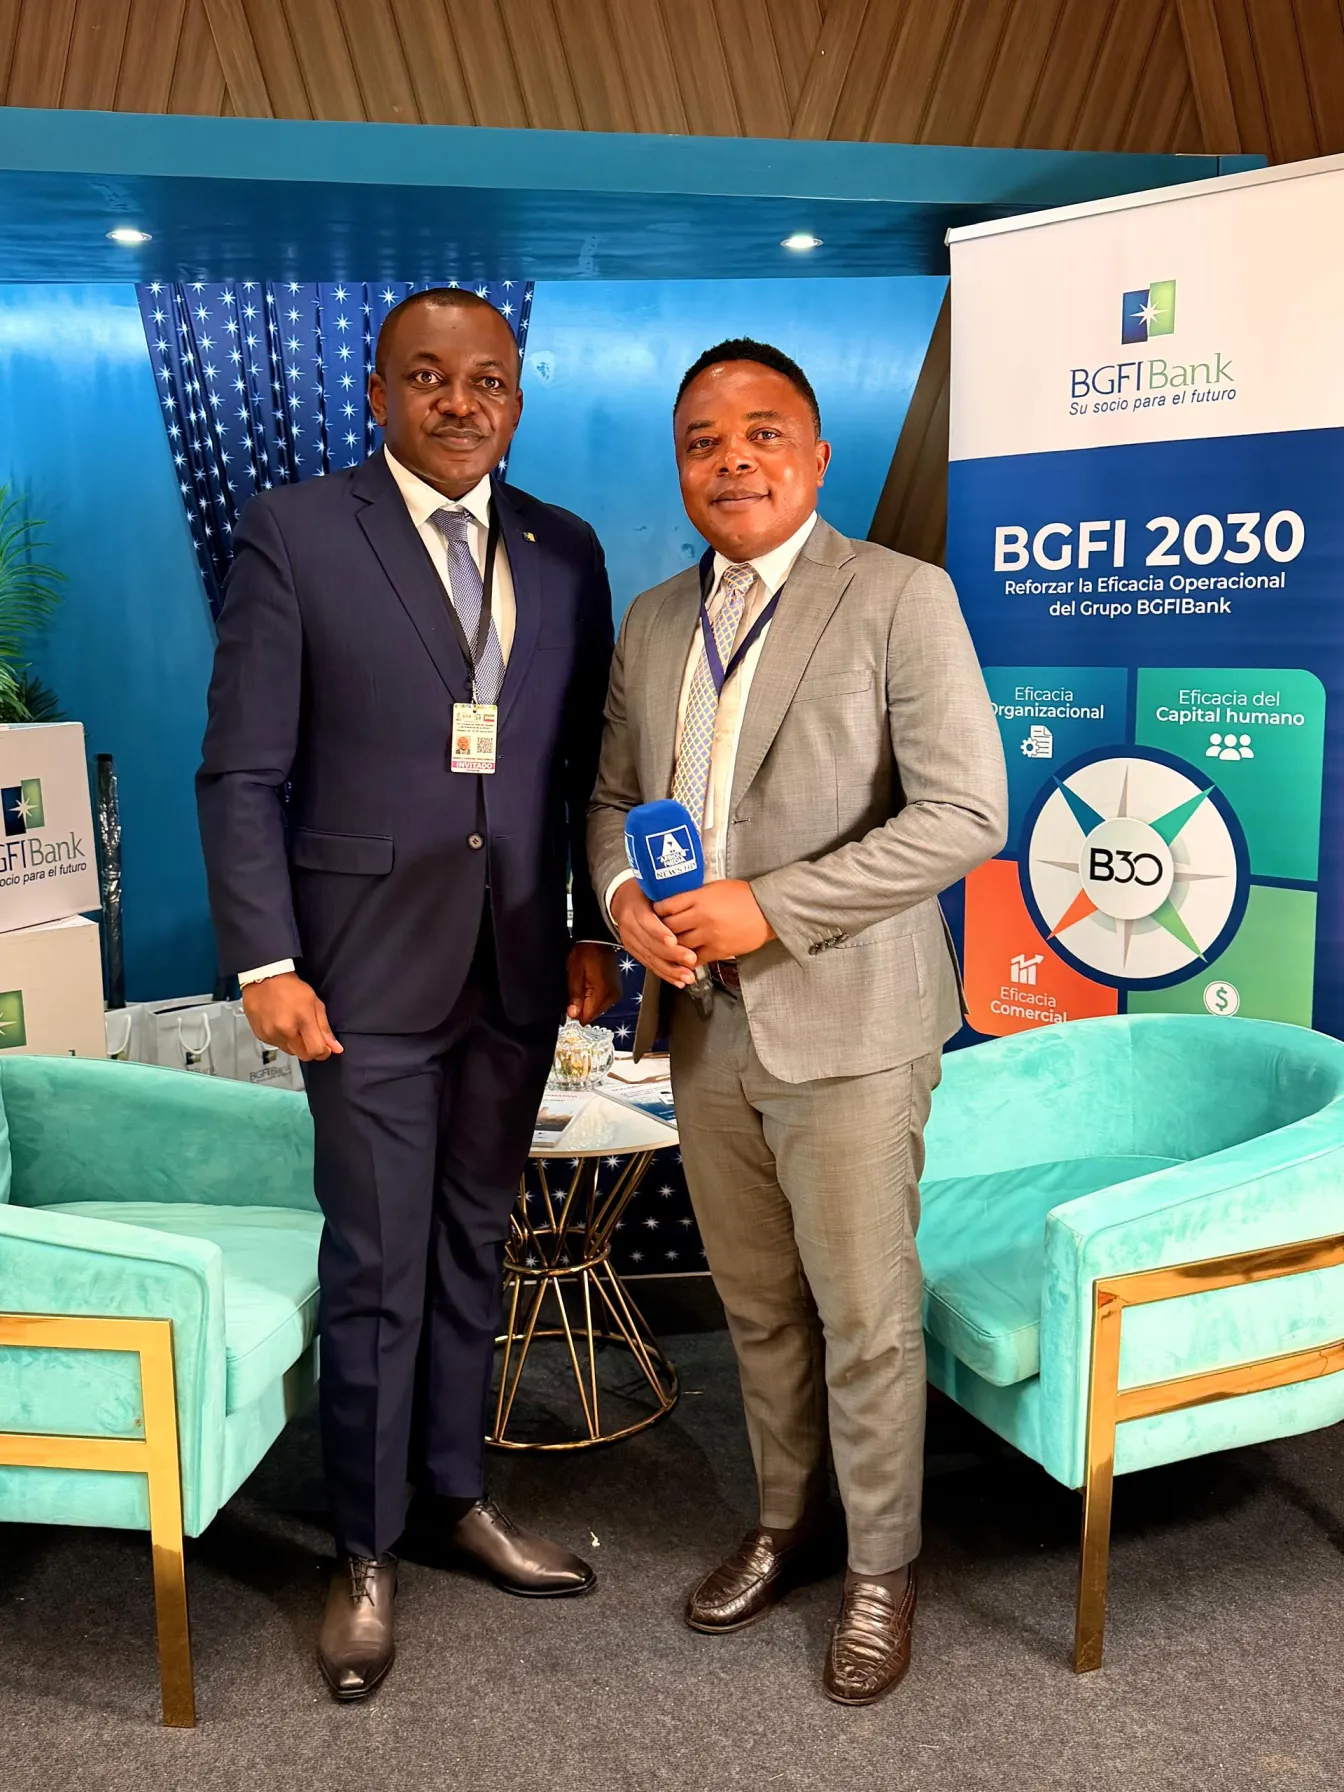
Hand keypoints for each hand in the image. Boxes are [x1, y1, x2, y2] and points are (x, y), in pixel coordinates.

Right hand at [241, 972, 342, 1061]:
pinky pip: (277, 1046)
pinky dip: (283, 1040)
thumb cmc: (290, 988)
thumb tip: (335, 1048)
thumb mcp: (315, 1003)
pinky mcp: (261, 1036)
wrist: (264, 979)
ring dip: (296, 1045)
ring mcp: (271, 1034)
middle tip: (310, 1037)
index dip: (324, 1052)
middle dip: (311, 1050)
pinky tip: (282, 1026)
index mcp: (301, 1020)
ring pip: (290, 1052)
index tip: (325, 1047)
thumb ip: (324, 1028)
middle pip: (304, 1055)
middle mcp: (284, 1031)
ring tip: (294, 1027)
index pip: (316, 1050)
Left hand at [566, 942, 622, 1023]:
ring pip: (598, 1009)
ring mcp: (616, 994)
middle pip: (593, 1015)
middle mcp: (612, 997)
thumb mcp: (575, 973)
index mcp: (602, 994)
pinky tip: (591, 984)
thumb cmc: (586, 953)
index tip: (571, 1001)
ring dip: (589, 1002)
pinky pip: (603, 1002)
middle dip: (582, 1006)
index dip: (576, 1012)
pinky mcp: (616, 990)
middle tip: (578, 988)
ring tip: (585, 984)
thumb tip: (573, 1014)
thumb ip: (574, 995)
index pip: (587, 1017)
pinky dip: (595, 997)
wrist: (600, 939)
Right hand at [610, 880, 698, 987]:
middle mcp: (629, 926)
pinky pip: (649, 964)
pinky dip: (664, 974)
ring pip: (650, 958)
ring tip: (687, 976)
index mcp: (635, 908)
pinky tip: (677, 981)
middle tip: (691, 959)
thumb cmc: (645, 891)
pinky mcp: (633, 951)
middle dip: (672, 955)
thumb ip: (668, 897)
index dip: (660, 933)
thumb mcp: (653, 887)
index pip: (646, 922)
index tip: (674, 941)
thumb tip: (693, 901)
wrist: (623, 899)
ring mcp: (630, 941)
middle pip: (650, 943)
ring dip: (670, 970)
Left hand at [655, 880, 775, 961]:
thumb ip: (695, 895)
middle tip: (657, 931)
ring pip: (679, 945)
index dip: (657, 910)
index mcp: (699, 898)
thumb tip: (677, 902)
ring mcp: (709, 935)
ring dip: (672, 947)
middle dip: (660, 929)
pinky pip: (695, 959)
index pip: (666, 906)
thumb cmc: (744, 896)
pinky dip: (687, 960)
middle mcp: (700, 917)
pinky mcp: (718, 950)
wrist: (767, 911)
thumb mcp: (715, 887)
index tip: (655, 912)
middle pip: (669, 927)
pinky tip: (684, 958)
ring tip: (669, 945)